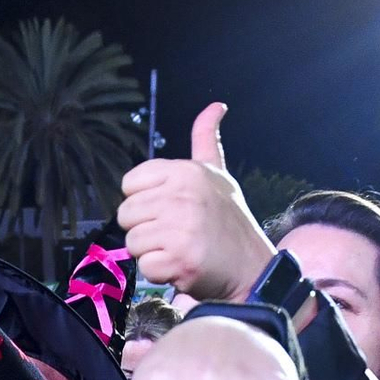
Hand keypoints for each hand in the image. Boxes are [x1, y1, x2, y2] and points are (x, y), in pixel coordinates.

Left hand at [117, 104, 276, 301]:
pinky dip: (162, 273)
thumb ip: (206, 140)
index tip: (169, 210)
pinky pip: (146, 267)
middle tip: (176, 234)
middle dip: (146, 229)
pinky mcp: (181, 260)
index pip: (129, 184)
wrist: (253, 268)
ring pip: (132, 242)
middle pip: (126, 215)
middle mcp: (182, 195)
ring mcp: (181, 228)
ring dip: (152, 253)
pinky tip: (183, 267)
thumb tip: (217, 105)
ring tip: (181, 249)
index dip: (144, 202)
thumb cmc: (229, 222)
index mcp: (185, 171)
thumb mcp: (218, 175)